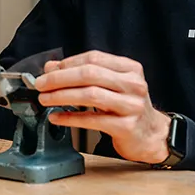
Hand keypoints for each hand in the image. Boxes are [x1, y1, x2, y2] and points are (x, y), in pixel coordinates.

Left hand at [34, 51, 170, 164]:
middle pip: (90, 74)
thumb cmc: (129, 108)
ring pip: (90, 95)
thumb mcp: (111, 86)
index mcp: (130, 69)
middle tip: (41, 84)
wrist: (153, 136)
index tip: (49, 70)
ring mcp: (132, 105)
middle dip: (60, 78)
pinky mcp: (126, 127)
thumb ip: (84, 74)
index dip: (68, 63)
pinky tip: (57, 117)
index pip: (94, 58)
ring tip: (45, 99)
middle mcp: (133, 84)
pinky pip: (93, 120)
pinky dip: (71, 118)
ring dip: (62, 96)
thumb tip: (51, 67)